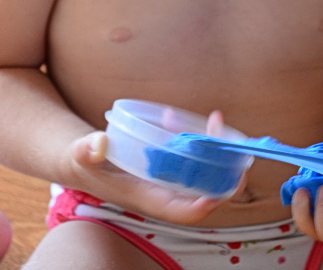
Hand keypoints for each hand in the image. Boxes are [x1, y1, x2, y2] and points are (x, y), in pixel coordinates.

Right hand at [66, 110, 243, 224]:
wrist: (84, 159)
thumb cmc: (84, 163)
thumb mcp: (81, 156)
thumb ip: (87, 150)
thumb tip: (99, 143)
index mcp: (149, 198)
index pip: (185, 212)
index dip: (206, 205)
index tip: (221, 189)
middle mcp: (165, 191)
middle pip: (206, 190)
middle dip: (226, 170)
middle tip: (234, 142)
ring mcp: (170, 176)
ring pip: (206, 170)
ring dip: (216, 148)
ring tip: (215, 118)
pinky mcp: (170, 161)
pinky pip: (194, 154)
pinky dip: (198, 137)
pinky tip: (187, 117)